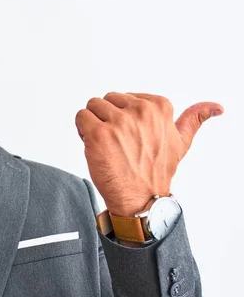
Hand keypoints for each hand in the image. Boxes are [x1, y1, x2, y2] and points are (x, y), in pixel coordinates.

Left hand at [75, 92, 222, 216]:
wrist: (141, 199)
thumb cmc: (157, 171)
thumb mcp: (181, 142)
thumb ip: (193, 120)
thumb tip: (216, 107)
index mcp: (159, 106)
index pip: (124, 97)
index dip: (122, 117)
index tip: (132, 137)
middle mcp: (140, 111)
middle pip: (105, 100)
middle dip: (106, 118)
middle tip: (117, 143)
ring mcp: (118, 122)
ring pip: (92, 107)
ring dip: (93, 124)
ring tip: (106, 145)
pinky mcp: (99, 134)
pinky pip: (81, 117)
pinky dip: (82, 131)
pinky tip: (94, 147)